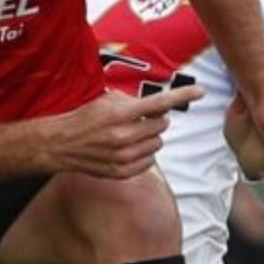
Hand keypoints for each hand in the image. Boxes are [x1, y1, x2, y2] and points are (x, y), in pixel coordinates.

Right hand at [46, 86, 201, 179]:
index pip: (159, 103)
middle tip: (139, 119)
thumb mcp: (109, 100)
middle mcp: (124, 136)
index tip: (201, 91)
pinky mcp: (123, 171)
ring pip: (157, 144)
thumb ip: (136, 102)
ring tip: (130, 134)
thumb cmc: (87, 117)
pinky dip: (144, 153)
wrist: (63, 143)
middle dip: (155, 120)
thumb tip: (162, 108)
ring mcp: (124, 156)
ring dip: (150, 137)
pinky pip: (150, 161)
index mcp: (121, 113)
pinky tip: (128, 149)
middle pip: (161, 125)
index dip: (182, 96)